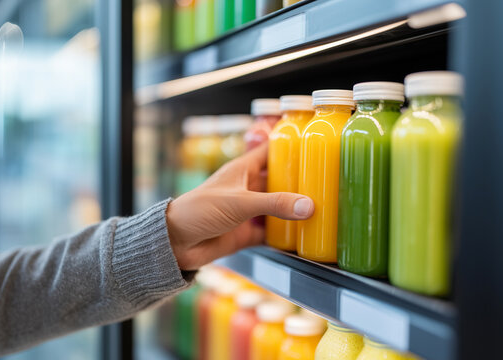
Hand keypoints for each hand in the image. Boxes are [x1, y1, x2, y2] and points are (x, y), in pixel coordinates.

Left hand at [166, 142, 313, 269]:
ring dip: (295, 209)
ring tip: (323, 207)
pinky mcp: (247, 233)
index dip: (289, 146)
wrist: (176, 243)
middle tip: (327, 181)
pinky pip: (272, 232)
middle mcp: (248, 188)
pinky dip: (286, 234)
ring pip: (279, 207)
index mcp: (243, 170)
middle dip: (300, 182)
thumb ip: (274, 204)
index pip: (270, 151)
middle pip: (280, 181)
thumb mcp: (240, 202)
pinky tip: (303, 234)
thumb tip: (308, 205)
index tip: (314, 144)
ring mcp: (248, 212)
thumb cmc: (198, 210)